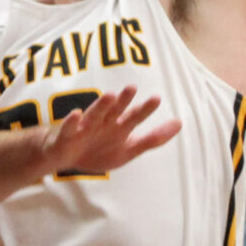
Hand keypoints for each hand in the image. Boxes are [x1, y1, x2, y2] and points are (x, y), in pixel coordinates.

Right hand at [37, 85, 181, 176]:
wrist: (66, 158)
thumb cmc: (99, 149)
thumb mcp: (130, 149)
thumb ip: (153, 138)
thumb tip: (180, 123)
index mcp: (118, 125)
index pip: (134, 116)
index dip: (144, 109)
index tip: (156, 99)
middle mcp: (103, 122)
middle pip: (115, 110)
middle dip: (123, 100)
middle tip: (132, 88)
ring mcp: (85, 127)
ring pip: (94, 114)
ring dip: (101, 105)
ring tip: (110, 96)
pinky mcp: (67, 136)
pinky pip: (70, 128)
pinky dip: (72, 122)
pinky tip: (76, 114)